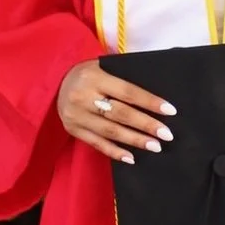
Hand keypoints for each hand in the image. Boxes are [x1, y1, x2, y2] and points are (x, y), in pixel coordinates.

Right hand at [57, 59, 174, 164]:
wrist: (54, 83)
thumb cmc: (88, 74)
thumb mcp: (102, 67)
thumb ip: (123, 78)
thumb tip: (154, 97)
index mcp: (94, 77)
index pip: (128, 92)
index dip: (150, 102)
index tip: (170, 111)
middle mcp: (83, 97)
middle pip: (120, 114)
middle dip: (146, 125)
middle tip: (167, 134)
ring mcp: (76, 115)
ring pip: (110, 131)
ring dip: (135, 140)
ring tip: (155, 146)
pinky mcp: (73, 130)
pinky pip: (97, 144)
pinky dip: (115, 152)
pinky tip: (131, 158)